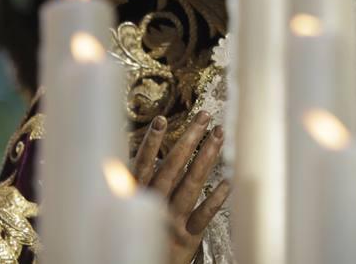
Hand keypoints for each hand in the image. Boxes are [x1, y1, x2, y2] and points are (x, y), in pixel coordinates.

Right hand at [131, 111, 230, 263]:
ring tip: (219, 135)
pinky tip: (228, 181)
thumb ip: (130, 184)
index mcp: (135, 198)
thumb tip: (129, 158)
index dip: (151, 143)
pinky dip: (216, 198)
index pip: (143, 165)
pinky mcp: (187, 239)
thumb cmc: (134, 237)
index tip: (160, 120)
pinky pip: (204, 216)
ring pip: (190, 185)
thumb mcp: (127, 208)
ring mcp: (172, 222)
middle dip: (189, 139)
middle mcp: (153, 207)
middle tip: (204, 116)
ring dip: (206, 158)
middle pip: (172, 168)